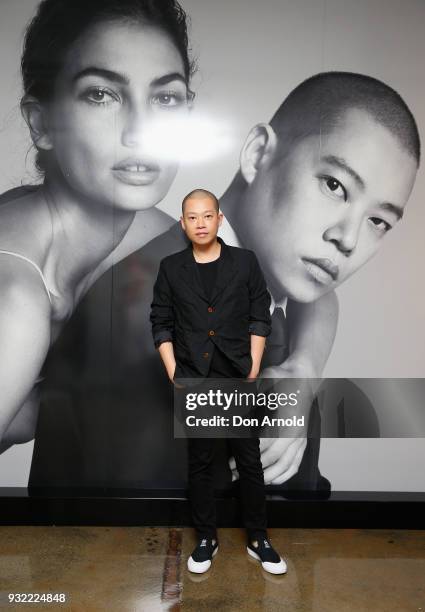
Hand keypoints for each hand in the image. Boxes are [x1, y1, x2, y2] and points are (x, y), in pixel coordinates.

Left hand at [229, 358, 314, 483]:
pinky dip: (285, 475)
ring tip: (250, 480)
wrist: (305, 375)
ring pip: (286, 466)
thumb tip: (235, 402)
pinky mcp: (303, 440)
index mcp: (288, 421)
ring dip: (268, 477)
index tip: (233, 463)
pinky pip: (296, 464)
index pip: (266, 446)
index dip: (249, 457)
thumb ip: (252, 391)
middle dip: (255, 470)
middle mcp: (297, 433)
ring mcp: (302, 438)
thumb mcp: (267, 379)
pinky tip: (273, 481)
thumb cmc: (284, 377)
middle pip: (276, 460)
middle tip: (235, 475)